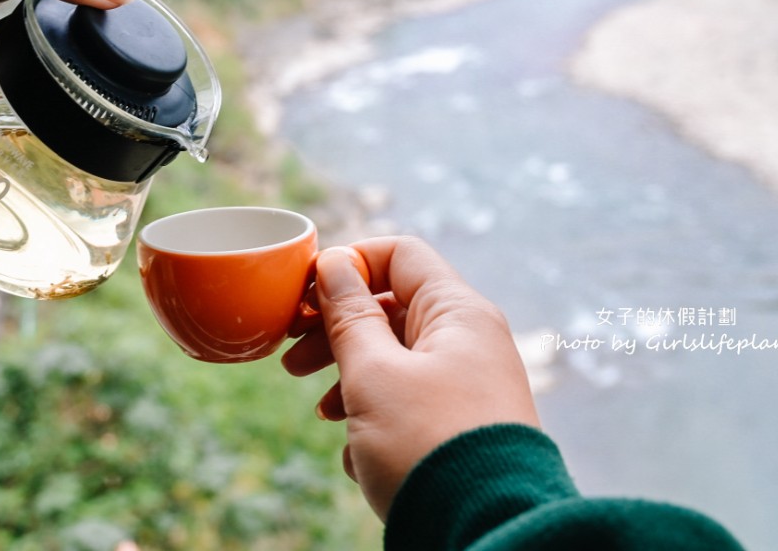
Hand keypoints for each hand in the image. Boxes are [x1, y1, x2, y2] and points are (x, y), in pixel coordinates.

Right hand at [282, 237, 539, 519]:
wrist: (484, 532)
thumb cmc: (427, 445)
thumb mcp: (373, 374)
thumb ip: (348, 316)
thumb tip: (333, 265)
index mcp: (457, 313)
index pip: (398, 255)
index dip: (347, 265)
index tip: (304, 297)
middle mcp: (470, 341)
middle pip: (391, 309)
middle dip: (336, 330)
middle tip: (292, 356)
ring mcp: (468, 385)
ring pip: (396, 360)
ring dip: (350, 379)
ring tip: (322, 411)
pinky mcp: (461, 426)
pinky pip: (410, 404)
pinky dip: (377, 419)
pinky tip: (360, 454)